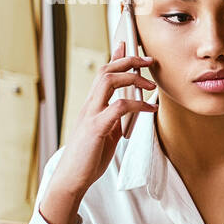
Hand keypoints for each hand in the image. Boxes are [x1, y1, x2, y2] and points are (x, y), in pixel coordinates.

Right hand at [43, 40, 155, 223]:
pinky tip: (150, 108)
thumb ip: (115, 118)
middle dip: (128, 60)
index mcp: (91, 105)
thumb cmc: (89, 157)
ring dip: (132, 77)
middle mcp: (89, 105)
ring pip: (108, 81)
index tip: (128, 45)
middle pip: (106, 70)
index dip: (116, 57)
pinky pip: (118, 107)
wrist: (72, 178)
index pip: (103, 73)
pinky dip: (137, 104)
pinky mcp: (95, 127)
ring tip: (151, 84)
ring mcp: (90, 114)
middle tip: (149, 59)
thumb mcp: (106, 133)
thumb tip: (130, 108)